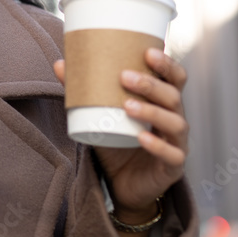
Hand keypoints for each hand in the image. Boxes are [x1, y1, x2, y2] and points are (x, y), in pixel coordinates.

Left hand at [53, 48, 188, 218]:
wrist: (122, 184)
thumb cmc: (117, 144)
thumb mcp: (99, 115)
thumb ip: (84, 91)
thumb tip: (60, 64)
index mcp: (162, 103)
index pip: (175, 78)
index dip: (167, 64)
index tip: (148, 52)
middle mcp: (175, 120)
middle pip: (174, 96)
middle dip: (151, 84)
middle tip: (124, 76)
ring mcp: (177, 144)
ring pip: (175, 123)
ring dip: (152, 111)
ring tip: (127, 105)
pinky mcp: (173, 167)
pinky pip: (172, 155)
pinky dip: (158, 145)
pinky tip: (142, 137)